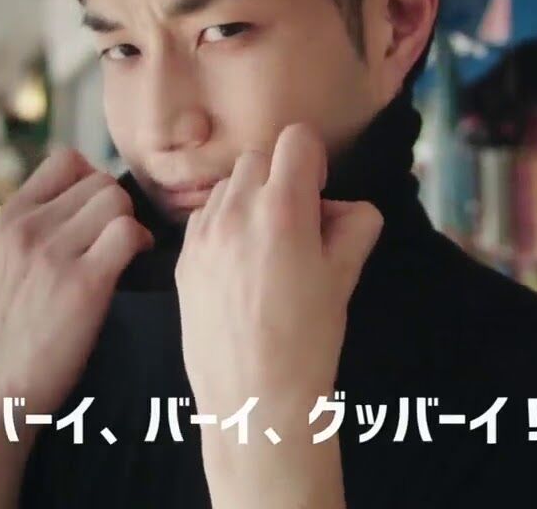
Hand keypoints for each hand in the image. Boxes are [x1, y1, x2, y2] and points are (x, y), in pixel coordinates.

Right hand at [0, 149, 151, 416]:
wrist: (0, 385)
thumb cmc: (15, 324)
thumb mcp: (9, 259)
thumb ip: (39, 223)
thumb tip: (90, 190)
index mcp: (10, 216)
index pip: (66, 159)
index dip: (92, 181)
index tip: (97, 215)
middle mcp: (29, 227)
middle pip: (101, 181)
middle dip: (117, 208)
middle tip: (116, 240)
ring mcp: (54, 253)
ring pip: (118, 202)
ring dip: (132, 224)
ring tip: (126, 252)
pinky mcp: (83, 283)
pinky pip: (129, 234)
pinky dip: (141, 244)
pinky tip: (135, 262)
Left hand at [175, 125, 381, 507]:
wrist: (253, 397)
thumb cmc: (309, 340)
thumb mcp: (345, 277)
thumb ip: (354, 225)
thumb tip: (348, 207)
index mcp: (282, 209)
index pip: (295, 139)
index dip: (313, 161)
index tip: (317, 193)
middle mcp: (235, 211)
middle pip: (257, 158)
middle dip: (278, 179)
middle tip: (294, 223)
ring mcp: (202, 234)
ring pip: (225, 187)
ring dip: (247, 200)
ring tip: (264, 248)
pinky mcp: (182, 258)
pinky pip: (203, 219)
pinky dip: (222, 227)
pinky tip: (237, 268)